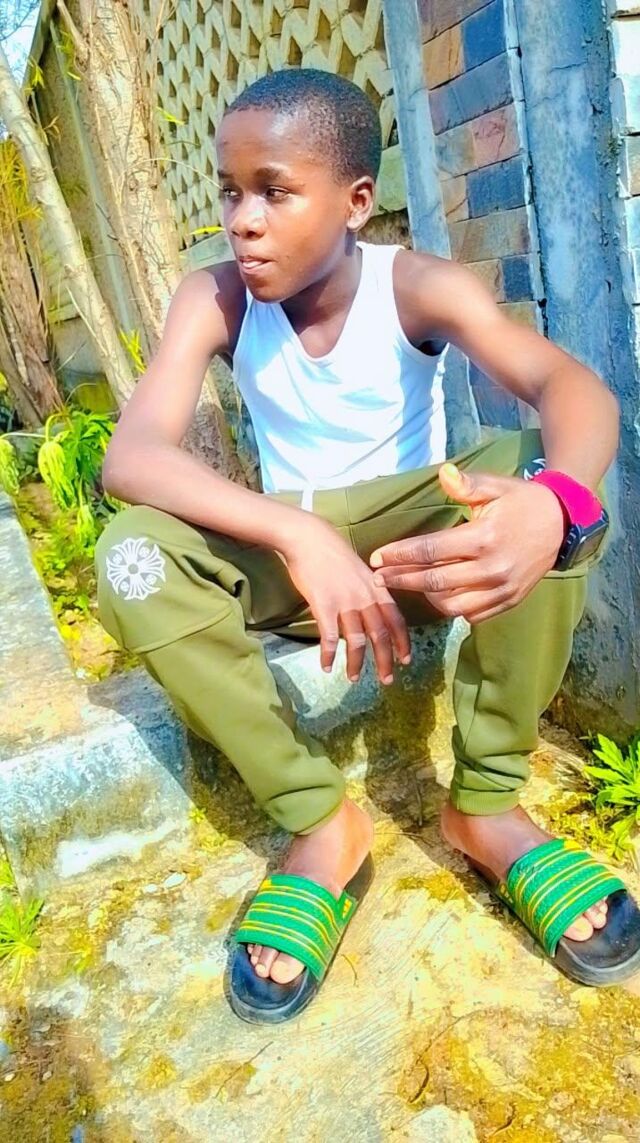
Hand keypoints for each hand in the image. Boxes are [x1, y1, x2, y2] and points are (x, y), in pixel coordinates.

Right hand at [282, 517, 410, 682]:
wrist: (308, 537)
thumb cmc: (332, 551)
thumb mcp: (360, 568)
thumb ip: (369, 589)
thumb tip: (373, 609)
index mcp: (376, 588)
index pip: (397, 619)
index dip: (403, 642)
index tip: (405, 660)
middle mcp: (365, 597)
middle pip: (381, 635)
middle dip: (385, 660)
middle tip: (386, 680)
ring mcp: (345, 601)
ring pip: (356, 640)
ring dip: (356, 662)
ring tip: (353, 678)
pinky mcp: (323, 605)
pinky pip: (329, 636)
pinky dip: (328, 654)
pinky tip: (326, 666)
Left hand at [369, 463, 565, 623]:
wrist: (562, 525)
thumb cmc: (522, 502)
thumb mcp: (496, 486)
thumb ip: (467, 485)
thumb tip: (442, 473)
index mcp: (483, 538)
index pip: (430, 552)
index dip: (399, 556)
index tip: (376, 558)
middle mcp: (491, 569)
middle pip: (434, 582)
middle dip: (401, 580)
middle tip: (379, 578)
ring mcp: (501, 589)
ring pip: (452, 606)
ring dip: (426, 597)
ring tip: (409, 585)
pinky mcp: (509, 601)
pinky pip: (473, 615)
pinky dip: (453, 608)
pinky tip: (439, 595)